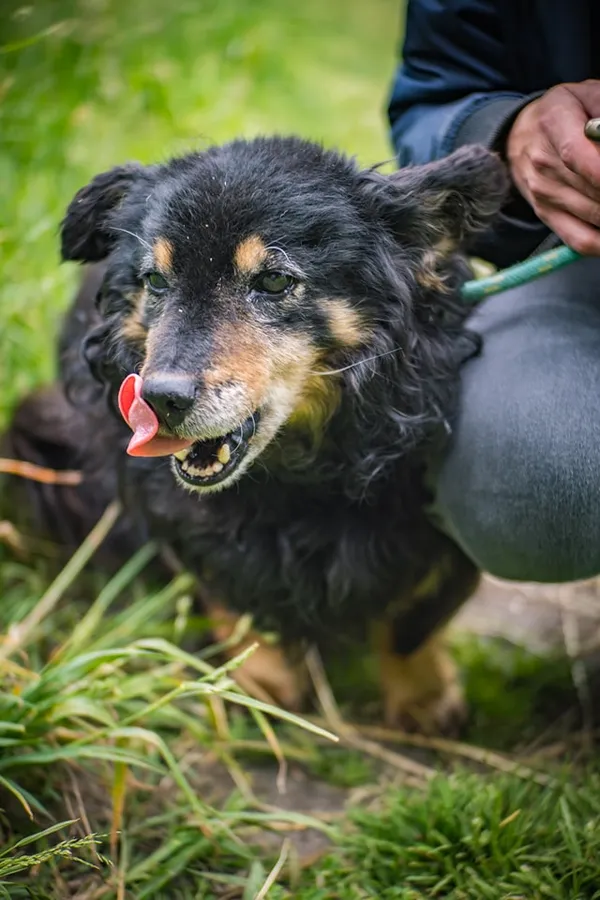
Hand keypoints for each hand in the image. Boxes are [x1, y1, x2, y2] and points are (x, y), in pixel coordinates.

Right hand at [506, 80, 599, 254]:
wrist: (518, 136)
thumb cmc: (562, 113)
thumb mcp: (586, 94)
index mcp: (554, 124)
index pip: (578, 155)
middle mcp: (544, 164)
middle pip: (594, 191)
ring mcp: (544, 194)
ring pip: (594, 216)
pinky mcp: (546, 215)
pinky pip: (579, 240)